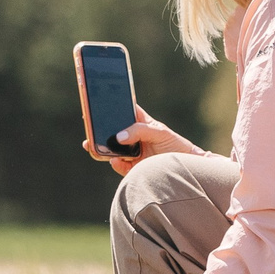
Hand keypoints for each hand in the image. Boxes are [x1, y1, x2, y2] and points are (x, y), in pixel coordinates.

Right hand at [85, 102, 205, 176]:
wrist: (185, 167)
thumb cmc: (175, 144)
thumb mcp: (160, 132)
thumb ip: (140, 131)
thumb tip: (119, 136)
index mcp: (139, 123)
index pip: (123, 113)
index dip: (111, 108)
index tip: (98, 105)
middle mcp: (133, 137)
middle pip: (112, 132)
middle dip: (99, 130)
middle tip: (89, 126)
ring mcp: (131, 153)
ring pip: (111, 149)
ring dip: (101, 147)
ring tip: (92, 145)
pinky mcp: (132, 167)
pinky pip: (118, 165)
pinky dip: (115, 163)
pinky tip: (114, 160)